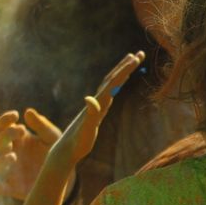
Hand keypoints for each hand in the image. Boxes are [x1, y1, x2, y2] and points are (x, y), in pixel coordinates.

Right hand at [0, 108, 61, 199]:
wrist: (62, 179)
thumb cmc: (55, 154)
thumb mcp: (53, 137)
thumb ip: (42, 125)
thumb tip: (27, 111)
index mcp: (17, 140)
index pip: (2, 127)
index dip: (4, 120)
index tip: (16, 115)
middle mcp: (10, 153)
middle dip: (6, 135)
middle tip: (23, 131)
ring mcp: (10, 170)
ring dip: (1, 159)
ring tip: (14, 156)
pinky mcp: (12, 187)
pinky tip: (0, 185)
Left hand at [44, 51, 145, 174]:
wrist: (65, 151)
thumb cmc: (76, 144)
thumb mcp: (85, 130)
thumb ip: (89, 115)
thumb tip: (89, 98)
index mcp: (97, 104)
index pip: (113, 83)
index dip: (125, 70)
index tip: (135, 58)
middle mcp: (96, 102)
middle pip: (112, 79)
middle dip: (126, 66)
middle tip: (140, 53)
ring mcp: (95, 106)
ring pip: (110, 84)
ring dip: (121, 72)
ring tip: (131, 60)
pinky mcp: (95, 113)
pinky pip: (108, 94)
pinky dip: (115, 85)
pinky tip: (117, 84)